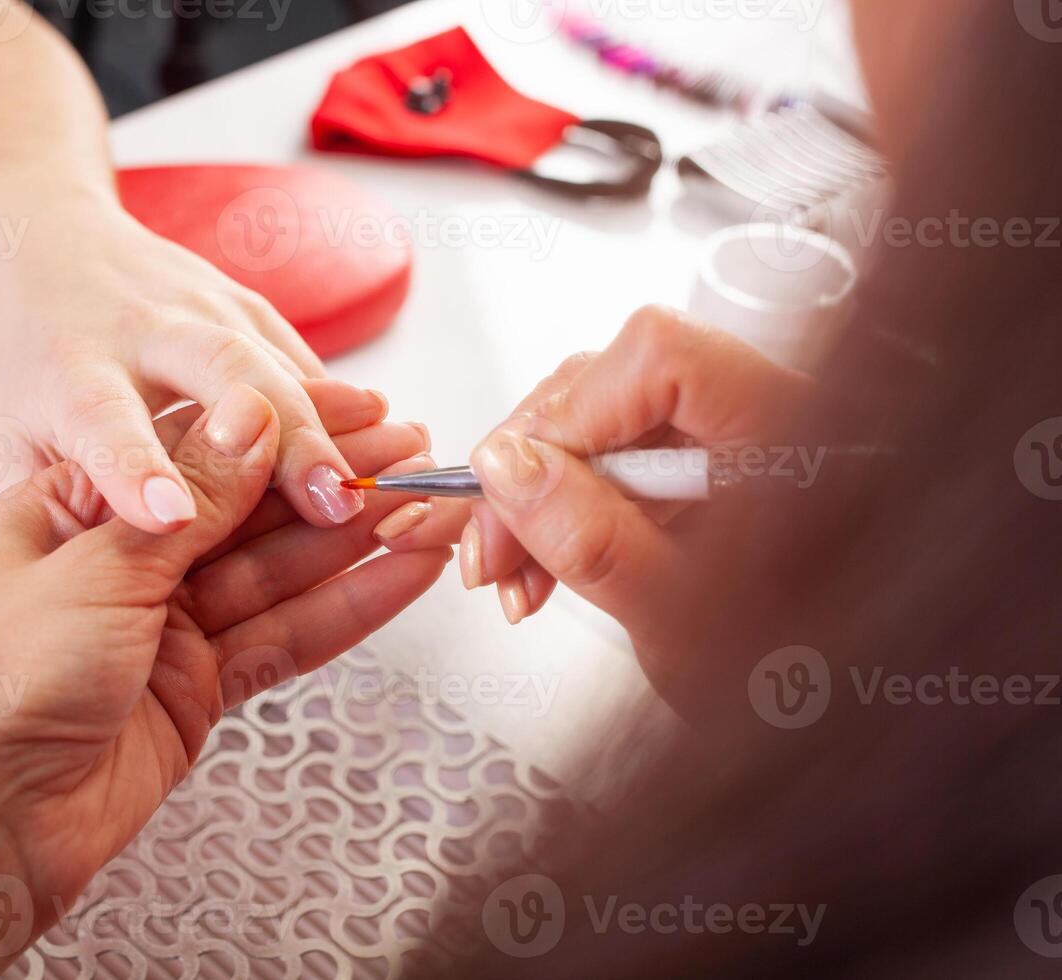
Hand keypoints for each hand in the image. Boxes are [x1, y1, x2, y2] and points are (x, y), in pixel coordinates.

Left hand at [0, 196, 368, 534]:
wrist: (55, 242)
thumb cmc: (36, 357)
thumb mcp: (11, 433)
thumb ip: (50, 497)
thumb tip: (91, 575)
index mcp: (70, 376)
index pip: (105, 425)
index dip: (137, 470)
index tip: (171, 516)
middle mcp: (141, 335)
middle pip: (220, 377)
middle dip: (281, 439)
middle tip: (329, 500)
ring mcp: (204, 313)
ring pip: (279, 367)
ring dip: (338, 425)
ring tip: (393, 475)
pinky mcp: (250, 308)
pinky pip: (306, 363)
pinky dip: (347, 406)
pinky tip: (383, 444)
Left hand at [0, 383, 444, 979]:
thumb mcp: (94, 566)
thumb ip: (190, 498)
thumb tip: (252, 416)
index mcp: (78, 503)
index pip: (202, 447)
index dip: (287, 428)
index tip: (361, 412)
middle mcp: (124, 559)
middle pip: (249, 511)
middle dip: (335, 485)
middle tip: (418, 459)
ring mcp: (163, 627)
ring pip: (277, 574)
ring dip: (354, 546)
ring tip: (431, 512)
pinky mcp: (194, 691)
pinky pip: (281, 639)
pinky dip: (342, 610)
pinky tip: (396, 579)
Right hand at [371, 306, 811, 643]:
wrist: (828, 727)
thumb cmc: (790, 679)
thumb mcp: (678, 617)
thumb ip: (592, 538)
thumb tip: (506, 467)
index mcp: (789, 433)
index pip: (661, 355)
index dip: (574, 409)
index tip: (520, 479)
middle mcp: (758, 420)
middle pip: (614, 383)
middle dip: (534, 464)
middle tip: (493, 544)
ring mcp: (722, 444)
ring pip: (598, 423)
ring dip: (535, 495)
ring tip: (511, 572)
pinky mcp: (691, 473)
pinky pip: (607, 460)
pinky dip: (559, 511)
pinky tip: (536, 566)